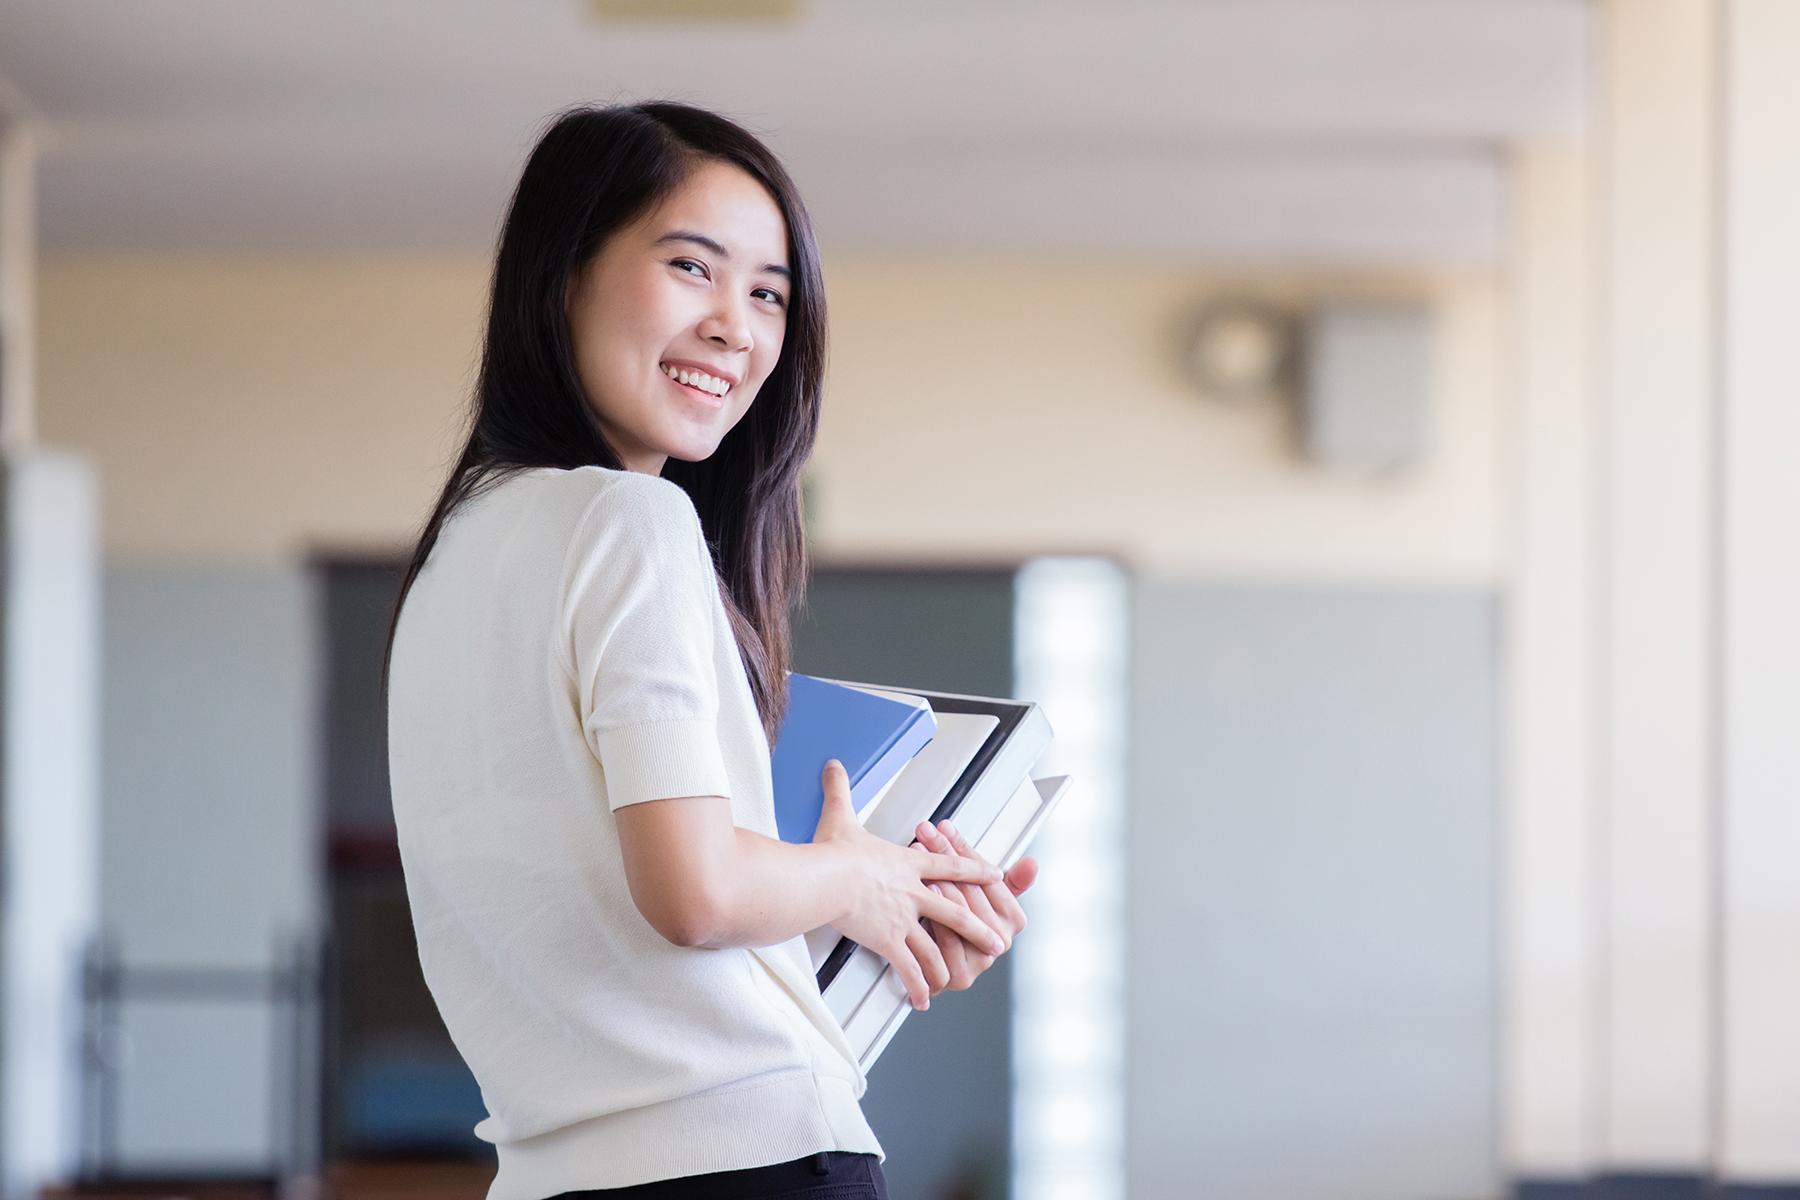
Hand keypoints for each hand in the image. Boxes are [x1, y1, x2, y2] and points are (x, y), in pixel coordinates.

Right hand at [812, 760, 1008, 1011]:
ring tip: (961, 979)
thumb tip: (833, 766)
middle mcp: (912, 893)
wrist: (825, 878)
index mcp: (906, 864)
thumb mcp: (839, 816)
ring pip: (937, 945)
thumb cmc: (831, 852)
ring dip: (950, 964)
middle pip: (955, 911)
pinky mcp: (887, 941)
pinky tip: (923, 999)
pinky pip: (908, 968)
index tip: (993, 874)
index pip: (948, 866)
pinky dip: (916, 986)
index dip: (972, 870)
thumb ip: (840, 791)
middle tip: (997, 940)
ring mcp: (903, 919)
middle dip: (977, 927)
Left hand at [912, 819, 1036, 996]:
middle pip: (974, 892)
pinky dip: (935, 915)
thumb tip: (1033, 863)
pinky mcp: (957, 977)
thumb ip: (1010, 880)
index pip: (992, 878)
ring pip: (962, 916)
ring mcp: (980, 962)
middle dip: (948, 858)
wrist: (927, 958)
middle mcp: (1000, 942)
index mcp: (1013, 920)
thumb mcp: (984, 897)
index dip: (966, 851)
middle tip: (930, 835)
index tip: (947, 829)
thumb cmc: (955, 923)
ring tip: (923, 858)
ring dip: (940, 882)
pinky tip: (925, 894)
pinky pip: (946, 942)